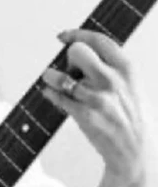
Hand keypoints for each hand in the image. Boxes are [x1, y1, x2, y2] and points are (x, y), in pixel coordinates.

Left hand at [41, 28, 148, 185]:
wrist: (136, 152)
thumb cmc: (133, 118)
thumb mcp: (133, 86)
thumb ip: (113, 69)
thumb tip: (85, 53)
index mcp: (127, 69)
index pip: (99, 40)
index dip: (77, 34)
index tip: (63, 36)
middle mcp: (112, 80)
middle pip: (77, 52)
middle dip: (69, 58)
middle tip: (71, 70)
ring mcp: (97, 98)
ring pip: (60, 76)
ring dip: (52, 77)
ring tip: (53, 81)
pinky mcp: (84, 116)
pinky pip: (57, 97)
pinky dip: (50, 93)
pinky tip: (52, 94)